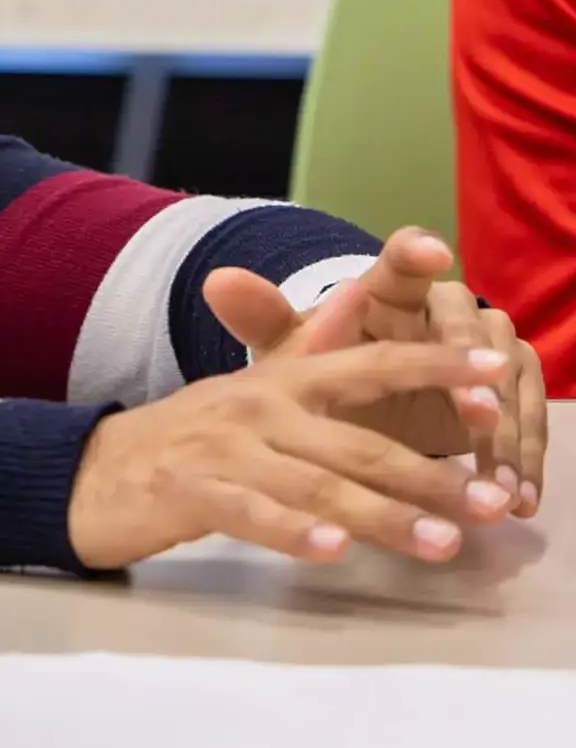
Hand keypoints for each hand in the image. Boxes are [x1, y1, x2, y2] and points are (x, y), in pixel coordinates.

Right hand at [67, 337, 513, 569]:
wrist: (90, 470)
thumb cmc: (186, 436)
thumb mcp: (253, 384)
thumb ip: (311, 346)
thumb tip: (359, 295)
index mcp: (282, 379)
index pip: (371, 364)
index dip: (436, 366)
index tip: (497, 372)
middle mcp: (259, 406)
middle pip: (358, 441)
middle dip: (432, 475)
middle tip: (492, 504)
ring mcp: (223, 448)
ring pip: (317, 483)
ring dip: (383, 516)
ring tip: (441, 544)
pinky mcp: (189, 491)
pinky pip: (250, 513)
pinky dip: (293, 531)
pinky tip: (331, 552)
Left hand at [204, 228, 545, 513]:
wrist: (366, 406)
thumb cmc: (330, 376)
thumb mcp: (295, 358)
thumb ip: (263, 320)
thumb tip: (215, 280)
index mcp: (391, 291)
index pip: (404, 261)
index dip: (416, 252)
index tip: (432, 252)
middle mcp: (446, 307)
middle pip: (466, 324)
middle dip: (471, 367)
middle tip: (477, 413)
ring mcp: (489, 343)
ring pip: (508, 375)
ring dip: (506, 430)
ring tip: (496, 482)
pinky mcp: (515, 383)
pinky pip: (531, 414)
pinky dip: (525, 457)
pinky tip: (519, 496)